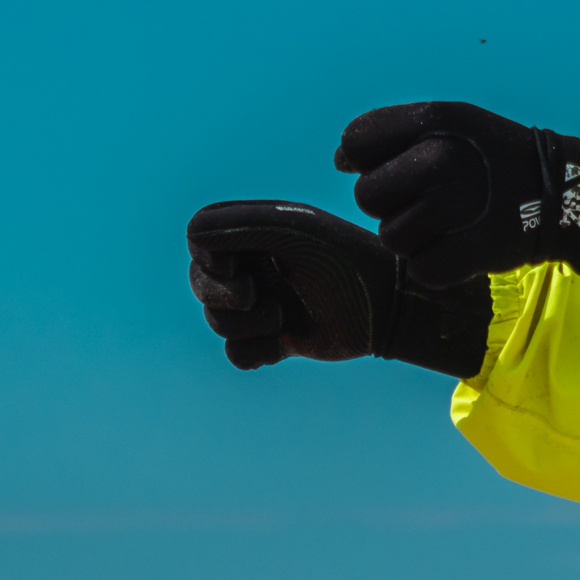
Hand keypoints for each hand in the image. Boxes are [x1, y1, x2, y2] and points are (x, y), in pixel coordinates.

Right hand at [185, 198, 489, 375]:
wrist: (386, 305)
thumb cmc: (344, 258)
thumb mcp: (294, 232)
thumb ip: (241, 225)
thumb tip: (194, 235)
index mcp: (256, 230)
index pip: (200, 237)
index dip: (209, 258)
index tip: (239, 265)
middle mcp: (255, 264)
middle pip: (199, 282)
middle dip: (222, 295)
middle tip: (255, 296)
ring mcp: (262, 302)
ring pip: (216, 321)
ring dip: (249, 324)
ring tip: (285, 315)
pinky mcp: (273, 339)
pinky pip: (236, 354)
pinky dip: (256, 351)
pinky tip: (285, 342)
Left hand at [335, 100, 579, 287]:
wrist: (560, 193)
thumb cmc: (493, 158)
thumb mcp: (451, 123)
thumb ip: (392, 134)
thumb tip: (339, 159)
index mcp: (434, 122)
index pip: (356, 141)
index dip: (366, 159)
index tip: (397, 167)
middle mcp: (440, 160)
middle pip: (366, 196)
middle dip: (391, 202)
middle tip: (431, 199)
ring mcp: (452, 208)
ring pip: (390, 238)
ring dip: (414, 237)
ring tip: (451, 222)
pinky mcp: (461, 255)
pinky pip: (418, 268)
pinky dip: (436, 264)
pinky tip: (463, 244)